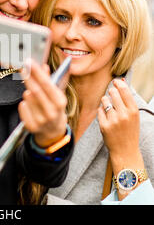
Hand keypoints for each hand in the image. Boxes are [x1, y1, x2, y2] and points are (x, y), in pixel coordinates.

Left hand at [18, 59, 67, 147]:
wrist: (53, 130)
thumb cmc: (54, 107)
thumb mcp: (56, 94)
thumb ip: (50, 80)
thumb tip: (44, 66)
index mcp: (60, 103)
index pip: (47, 84)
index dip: (37, 72)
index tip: (29, 62)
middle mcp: (51, 112)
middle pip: (35, 90)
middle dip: (28, 77)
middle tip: (22, 67)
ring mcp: (41, 121)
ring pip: (27, 98)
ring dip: (27, 91)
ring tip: (32, 93)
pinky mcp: (31, 126)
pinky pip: (22, 106)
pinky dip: (24, 102)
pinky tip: (30, 105)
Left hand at [98, 79, 144, 198]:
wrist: (125, 151)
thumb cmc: (129, 131)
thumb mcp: (133, 115)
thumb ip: (127, 100)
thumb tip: (122, 82)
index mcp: (134, 111)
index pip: (124, 90)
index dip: (118, 84)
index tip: (115, 82)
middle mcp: (124, 115)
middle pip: (113, 93)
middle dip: (111, 92)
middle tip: (111, 95)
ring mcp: (113, 120)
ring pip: (104, 101)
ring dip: (105, 101)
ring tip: (109, 108)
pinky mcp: (104, 125)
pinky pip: (99, 110)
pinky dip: (101, 112)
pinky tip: (106, 117)